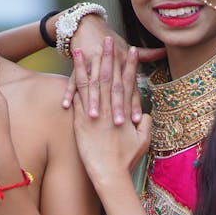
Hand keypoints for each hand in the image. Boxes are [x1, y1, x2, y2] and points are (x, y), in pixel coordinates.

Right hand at [60, 13, 162, 122]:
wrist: (89, 25)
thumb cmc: (111, 41)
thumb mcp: (127, 47)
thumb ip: (147, 54)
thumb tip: (164, 51)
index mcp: (123, 63)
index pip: (130, 88)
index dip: (134, 103)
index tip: (137, 120)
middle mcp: (110, 64)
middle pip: (114, 89)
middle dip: (116, 106)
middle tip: (118, 124)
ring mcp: (93, 64)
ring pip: (93, 86)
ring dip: (93, 101)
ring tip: (94, 117)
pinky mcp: (79, 64)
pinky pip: (73, 80)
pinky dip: (69, 92)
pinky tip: (66, 105)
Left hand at [71, 37, 150, 183]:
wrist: (109, 175)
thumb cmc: (126, 161)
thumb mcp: (142, 142)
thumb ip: (145, 125)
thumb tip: (145, 115)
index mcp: (125, 113)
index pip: (128, 83)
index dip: (131, 66)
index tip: (132, 51)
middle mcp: (109, 110)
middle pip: (108, 78)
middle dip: (109, 57)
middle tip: (108, 39)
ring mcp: (94, 115)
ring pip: (90, 85)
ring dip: (86, 65)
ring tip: (82, 49)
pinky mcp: (80, 122)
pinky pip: (76, 99)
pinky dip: (73, 85)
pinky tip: (69, 73)